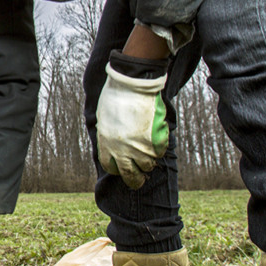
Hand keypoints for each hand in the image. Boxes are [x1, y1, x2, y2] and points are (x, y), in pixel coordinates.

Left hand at [96, 52, 168, 189]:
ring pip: (147, 165)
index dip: (117, 170)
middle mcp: (122, 149)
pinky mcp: (155, 140)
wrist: (132, 85)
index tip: (122, 170)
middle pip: (130, 174)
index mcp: (106, 144)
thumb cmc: (115, 98)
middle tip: (139, 181)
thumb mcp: (104, 120)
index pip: (111, 167)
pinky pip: (160, 152)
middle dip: (135, 180)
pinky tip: (156, 142)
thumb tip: (114, 148)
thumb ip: (108, 136)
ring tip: (148, 156)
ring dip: (148, 162)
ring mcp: (140, 146)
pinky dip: (159, 149)